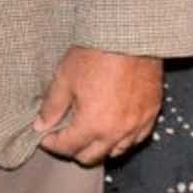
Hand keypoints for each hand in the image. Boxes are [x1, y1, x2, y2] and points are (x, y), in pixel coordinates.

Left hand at [33, 46, 161, 164]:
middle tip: (64, 135)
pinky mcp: (151, 113)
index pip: (67, 147)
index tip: (44, 135)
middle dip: (73, 149)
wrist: (129, 34)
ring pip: (116, 151)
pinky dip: (123, 138)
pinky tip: (114, 127)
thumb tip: (41, 125)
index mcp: (93, 124)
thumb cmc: (95, 53)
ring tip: (88, 131)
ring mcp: (137, 124)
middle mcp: (117, 132)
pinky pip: (137, 138)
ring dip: (99, 146)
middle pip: (91, 157)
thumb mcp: (65, 77)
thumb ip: (52, 106)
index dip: (51, 143)